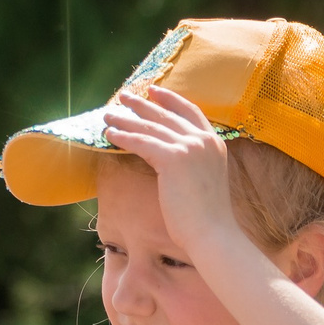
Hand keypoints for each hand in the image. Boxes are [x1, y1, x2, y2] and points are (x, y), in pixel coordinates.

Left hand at [100, 86, 242, 258]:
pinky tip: (110, 135)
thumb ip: (194, 164)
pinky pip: (142, 142)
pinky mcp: (174, 158)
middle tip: (124, 96)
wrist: (212, 233)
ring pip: (151, 127)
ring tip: (108, 115)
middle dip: (142, 105)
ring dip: (127, 120)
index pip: (190, 111)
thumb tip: (171, 160)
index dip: (170, 100)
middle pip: (167, 115)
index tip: (154, 91)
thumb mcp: (204, 181)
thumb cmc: (207, 218)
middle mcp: (204, 140)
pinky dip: (124, 137)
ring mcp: (190, 147)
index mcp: (215, 144)